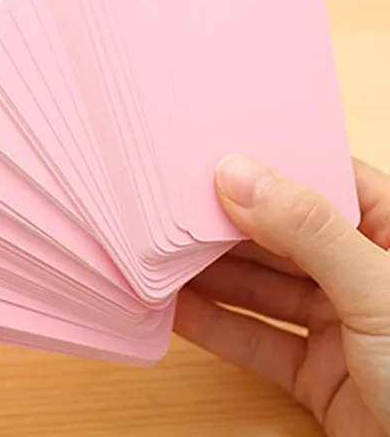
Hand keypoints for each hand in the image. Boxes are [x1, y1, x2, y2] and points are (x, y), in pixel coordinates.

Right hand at [175, 156, 389, 435]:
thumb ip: (308, 231)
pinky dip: (216, 327)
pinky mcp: (317, 372)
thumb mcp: (378, 291)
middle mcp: (361, 271)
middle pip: (279, 234)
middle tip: (164, 206)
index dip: (265, 165)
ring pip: (261, 286)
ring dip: (209, 275)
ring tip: (156, 254)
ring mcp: (338, 322)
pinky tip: (174, 309)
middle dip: (222, 223)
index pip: (321, 179)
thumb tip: (236, 173)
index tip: (206, 152)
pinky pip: (257, 340)